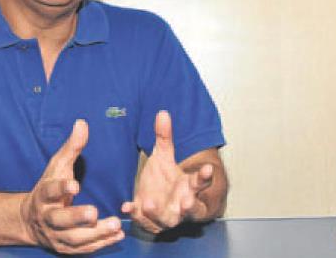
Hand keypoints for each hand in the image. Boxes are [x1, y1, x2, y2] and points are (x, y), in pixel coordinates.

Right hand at [20, 119, 124, 253]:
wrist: (30, 221)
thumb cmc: (48, 188)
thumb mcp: (57, 166)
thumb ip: (71, 147)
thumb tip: (82, 123)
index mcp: (43, 196)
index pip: (50, 191)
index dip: (61, 188)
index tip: (75, 184)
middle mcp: (47, 217)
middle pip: (60, 220)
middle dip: (77, 217)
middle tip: (94, 213)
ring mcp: (55, 235)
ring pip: (73, 239)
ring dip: (95, 234)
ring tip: (115, 225)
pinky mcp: (65, 248)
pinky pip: (83, 249)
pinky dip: (100, 244)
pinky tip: (116, 236)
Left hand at [121, 111, 213, 232]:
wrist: (153, 198)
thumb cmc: (164, 178)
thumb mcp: (163, 156)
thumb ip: (164, 137)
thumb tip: (162, 113)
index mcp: (189, 187)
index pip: (201, 182)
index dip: (205, 176)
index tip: (207, 169)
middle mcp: (182, 204)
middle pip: (192, 209)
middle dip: (190, 207)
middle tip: (186, 202)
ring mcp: (167, 215)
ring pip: (167, 220)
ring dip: (158, 213)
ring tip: (149, 203)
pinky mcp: (151, 222)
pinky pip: (145, 222)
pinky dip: (136, 215)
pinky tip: (127, 206)